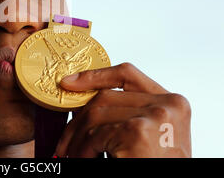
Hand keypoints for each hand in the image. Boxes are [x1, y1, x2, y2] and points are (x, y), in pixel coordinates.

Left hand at [55, 63, 190, 157]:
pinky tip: (82, 160)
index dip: (94, 75)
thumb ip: (129, 114)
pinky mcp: (137, 133)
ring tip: (71, 155)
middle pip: (105, 97)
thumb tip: (85, 106)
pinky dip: (82, 151)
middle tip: (65, 141)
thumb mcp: (153, 136)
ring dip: (77, 139)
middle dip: (78, 119)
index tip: (69, 82)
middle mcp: (167, 105)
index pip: (127, 74)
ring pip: (95, 115)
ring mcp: (153, 116)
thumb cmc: (156, 163)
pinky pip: (95, 136)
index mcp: (172, 103)